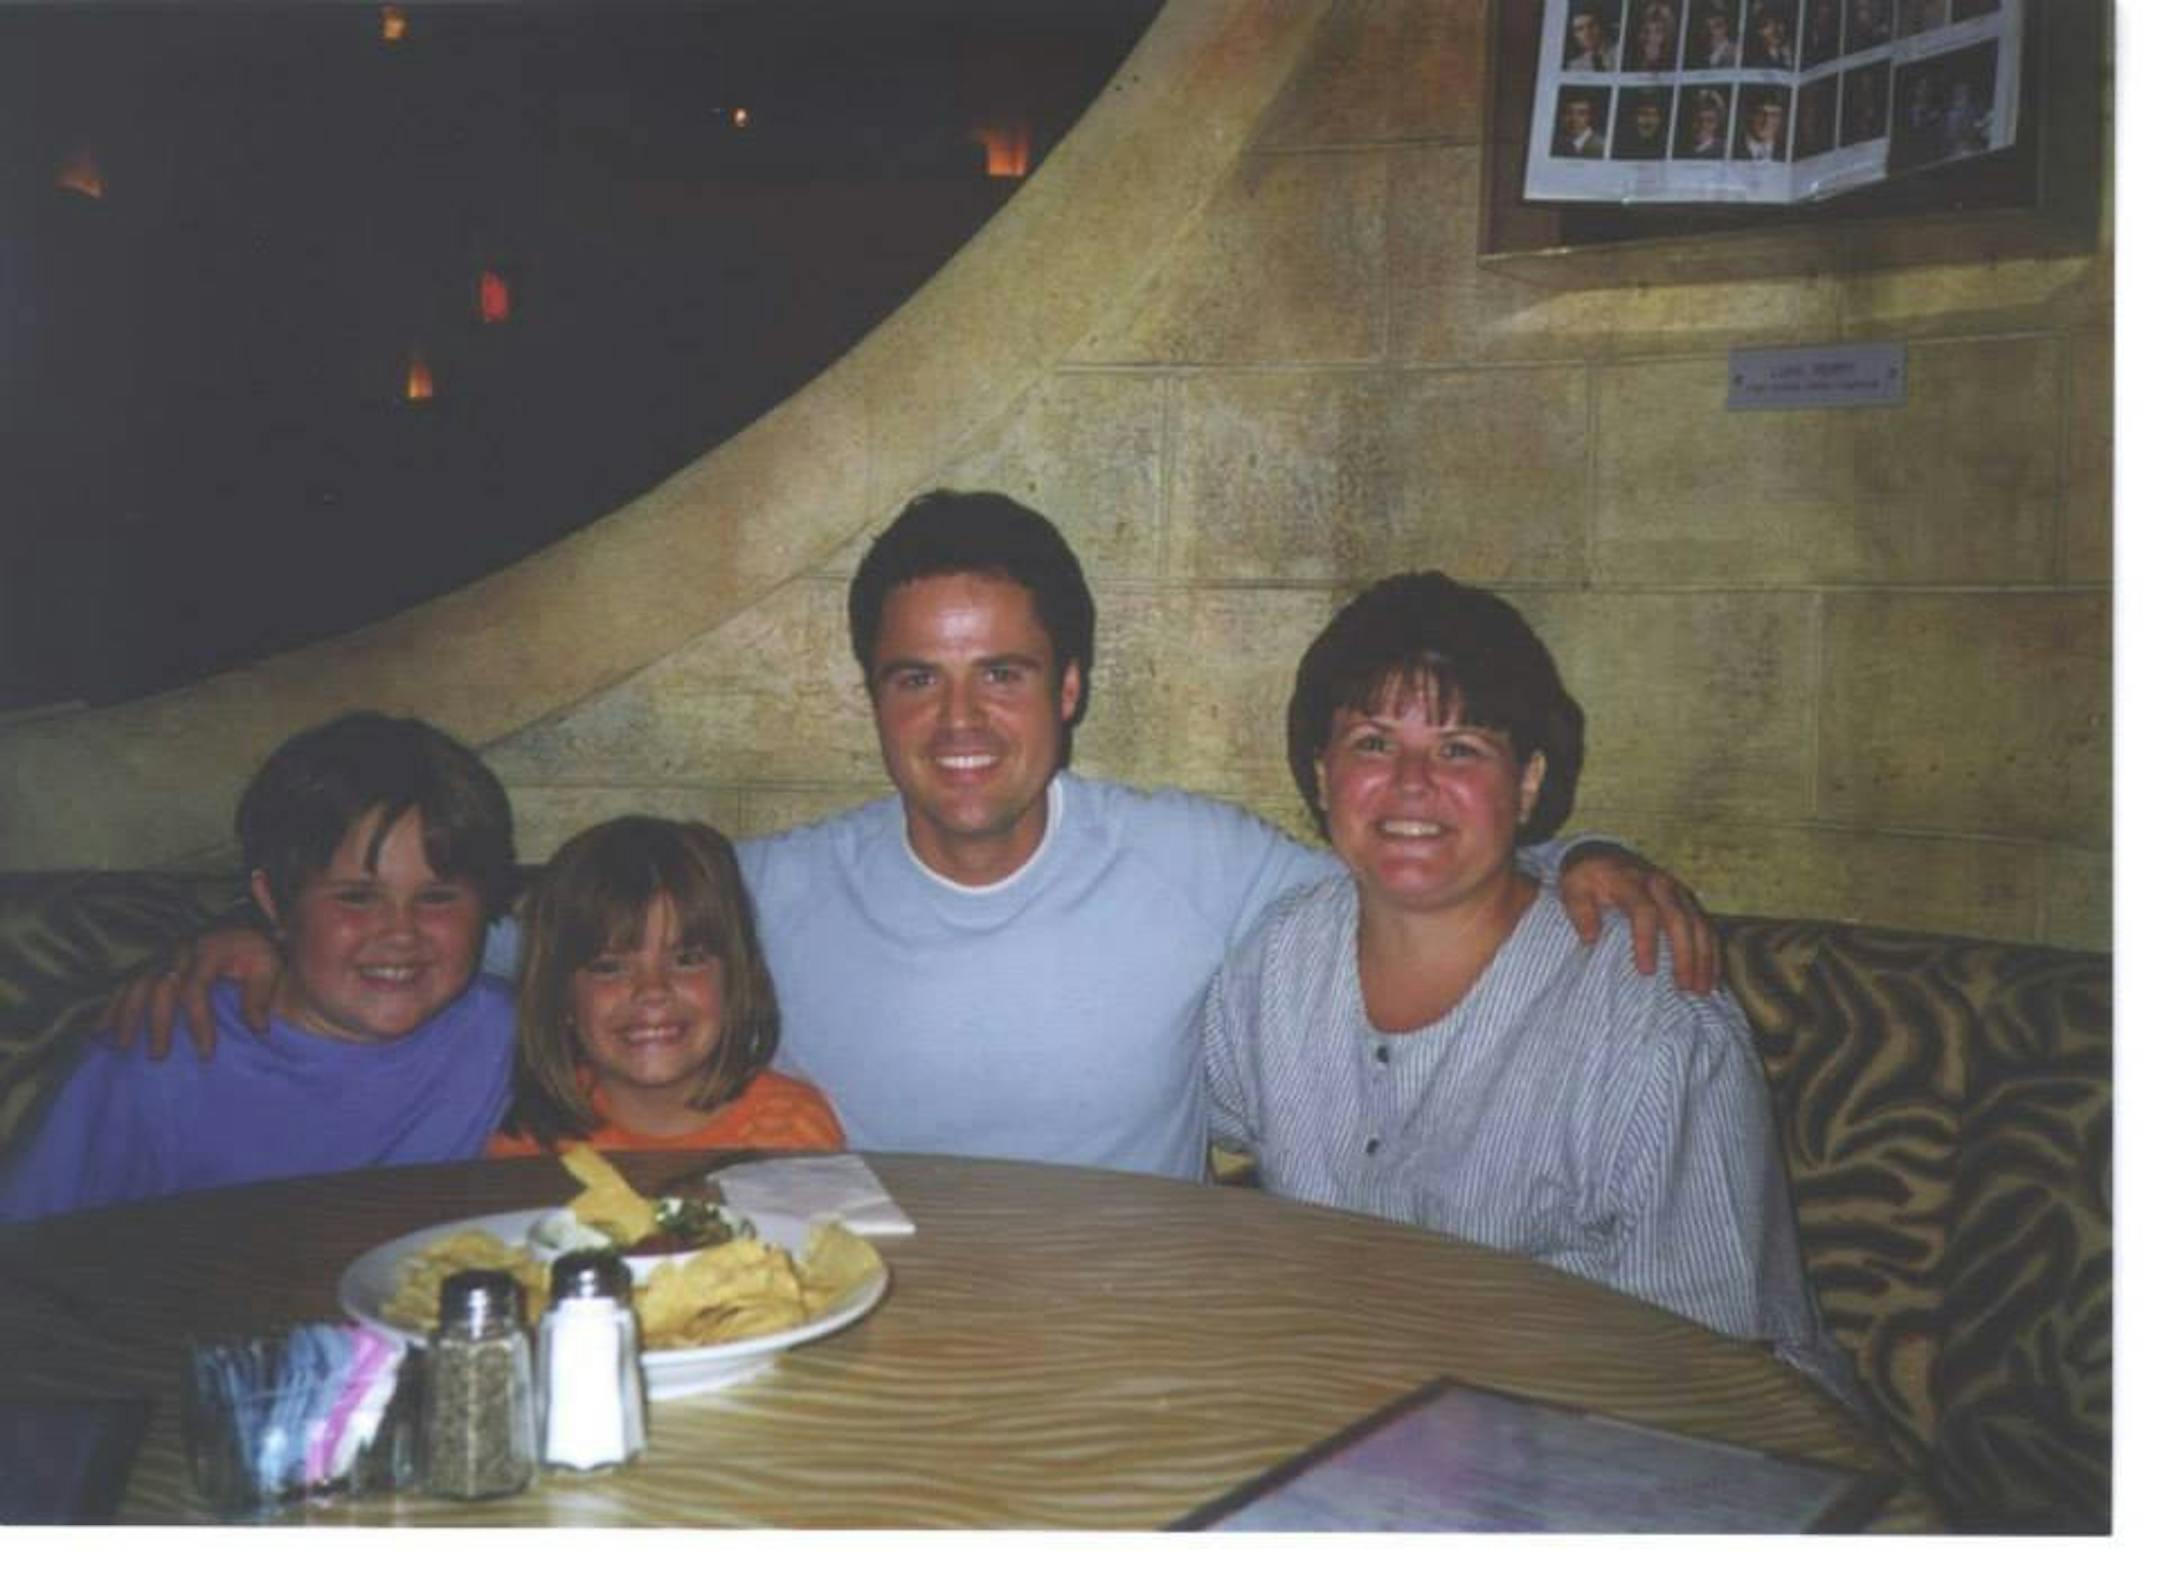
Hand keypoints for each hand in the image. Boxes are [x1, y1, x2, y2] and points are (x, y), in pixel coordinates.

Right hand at [99, 926, 282, 1059]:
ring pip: (134, 983)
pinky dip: (110, 1003)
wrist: (240, 923)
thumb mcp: (267, 966)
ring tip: (121, 1045)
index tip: (206, 1054)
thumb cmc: (254, 949)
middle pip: (159, 988)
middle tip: (158, 1056)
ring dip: (125, 1015)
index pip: (196, 991)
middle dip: (156, 1024)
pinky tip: (99, 1027)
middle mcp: (178, 950)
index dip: (199, 1024)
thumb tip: (258, 1029)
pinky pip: (123, 980)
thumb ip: (260, 996)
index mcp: (208, 951)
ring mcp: (160, 952)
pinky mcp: (148, 956)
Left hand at [1555, 846, 1720, 993]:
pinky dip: (1711, 952)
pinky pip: (1706, 926)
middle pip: (1679, 920)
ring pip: (1699, 924)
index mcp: (1630, 881)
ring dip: (1703, 957)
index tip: (1646, 971)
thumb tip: (1590, 939)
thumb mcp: (1573, 888)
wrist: (1603, 855)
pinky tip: (1711, 977)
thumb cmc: (1586, 879)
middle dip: (1684, 956)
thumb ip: (1580, 912)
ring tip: (1702, 989)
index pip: (1644, 911)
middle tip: (1683, 987)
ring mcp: (1678, 891)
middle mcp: (1660, 884)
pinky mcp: (1687, 900)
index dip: (1647, 942)